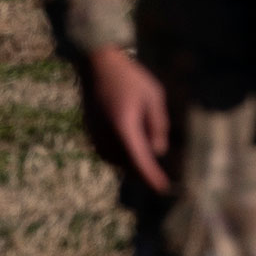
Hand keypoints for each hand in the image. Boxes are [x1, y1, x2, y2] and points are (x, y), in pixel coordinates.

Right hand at [77, 44, 173, 195]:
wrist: (97, 66)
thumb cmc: (130, 79)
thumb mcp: (154, 97)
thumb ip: (158, 125)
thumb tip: (158, 152)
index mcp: (124, 129)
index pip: (141, 162)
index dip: (152, 178)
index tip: (163, 189)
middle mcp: (106, 139)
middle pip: (130, 165)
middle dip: (146, 166)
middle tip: (160, 153)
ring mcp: (96, 139)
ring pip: (120, 161)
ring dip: (134, 157)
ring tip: (141, 128)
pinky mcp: (91, 137)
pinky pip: (110, 154)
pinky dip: (123, 151)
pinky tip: (130, 131)